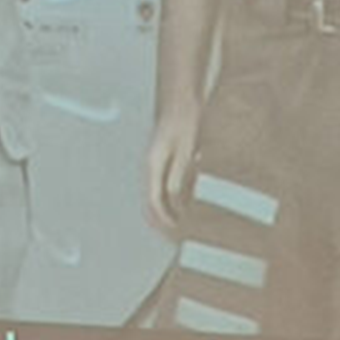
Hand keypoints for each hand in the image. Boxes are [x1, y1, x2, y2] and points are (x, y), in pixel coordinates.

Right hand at [145, 101, 205, 236]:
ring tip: (184, 226)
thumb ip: (179, 177)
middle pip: (150, 204)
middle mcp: (151, 167)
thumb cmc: (186, 121)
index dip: (165, 221)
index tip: (177, 233)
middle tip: (177, 237)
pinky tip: (188, 205)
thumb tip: (177, 201)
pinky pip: (165, 188)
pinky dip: (174, 201)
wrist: (185, 101)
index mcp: (152, 165)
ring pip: (157, 198)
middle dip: (162, 223)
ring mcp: (157, 165)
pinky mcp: (166, 162)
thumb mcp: (185, 151)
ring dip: (169, 213)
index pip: (153, 203)